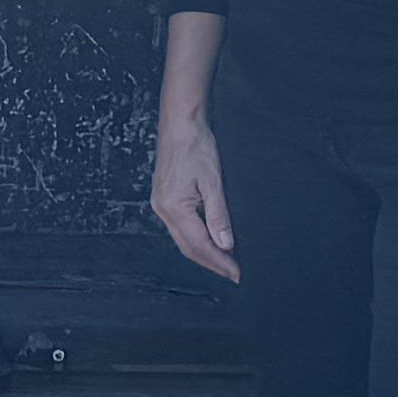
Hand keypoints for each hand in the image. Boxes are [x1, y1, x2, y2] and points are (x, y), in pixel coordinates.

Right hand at [151, 94, 238, 280]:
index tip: (236, 273)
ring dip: (204, 253)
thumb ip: (219, 215)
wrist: (180, 123)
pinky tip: (209, 240)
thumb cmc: (196, 146)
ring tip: (225, 261)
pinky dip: (196, 238)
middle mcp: (162, 210)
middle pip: (188, 247)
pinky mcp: (164, 199)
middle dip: (212, 262)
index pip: (199, 245)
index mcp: (173, 207)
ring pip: (183, 239)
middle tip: (233, 273)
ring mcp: (161, 205)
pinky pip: (180, 228)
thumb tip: (226, 244)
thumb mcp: (213, 181)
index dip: (219, 261)